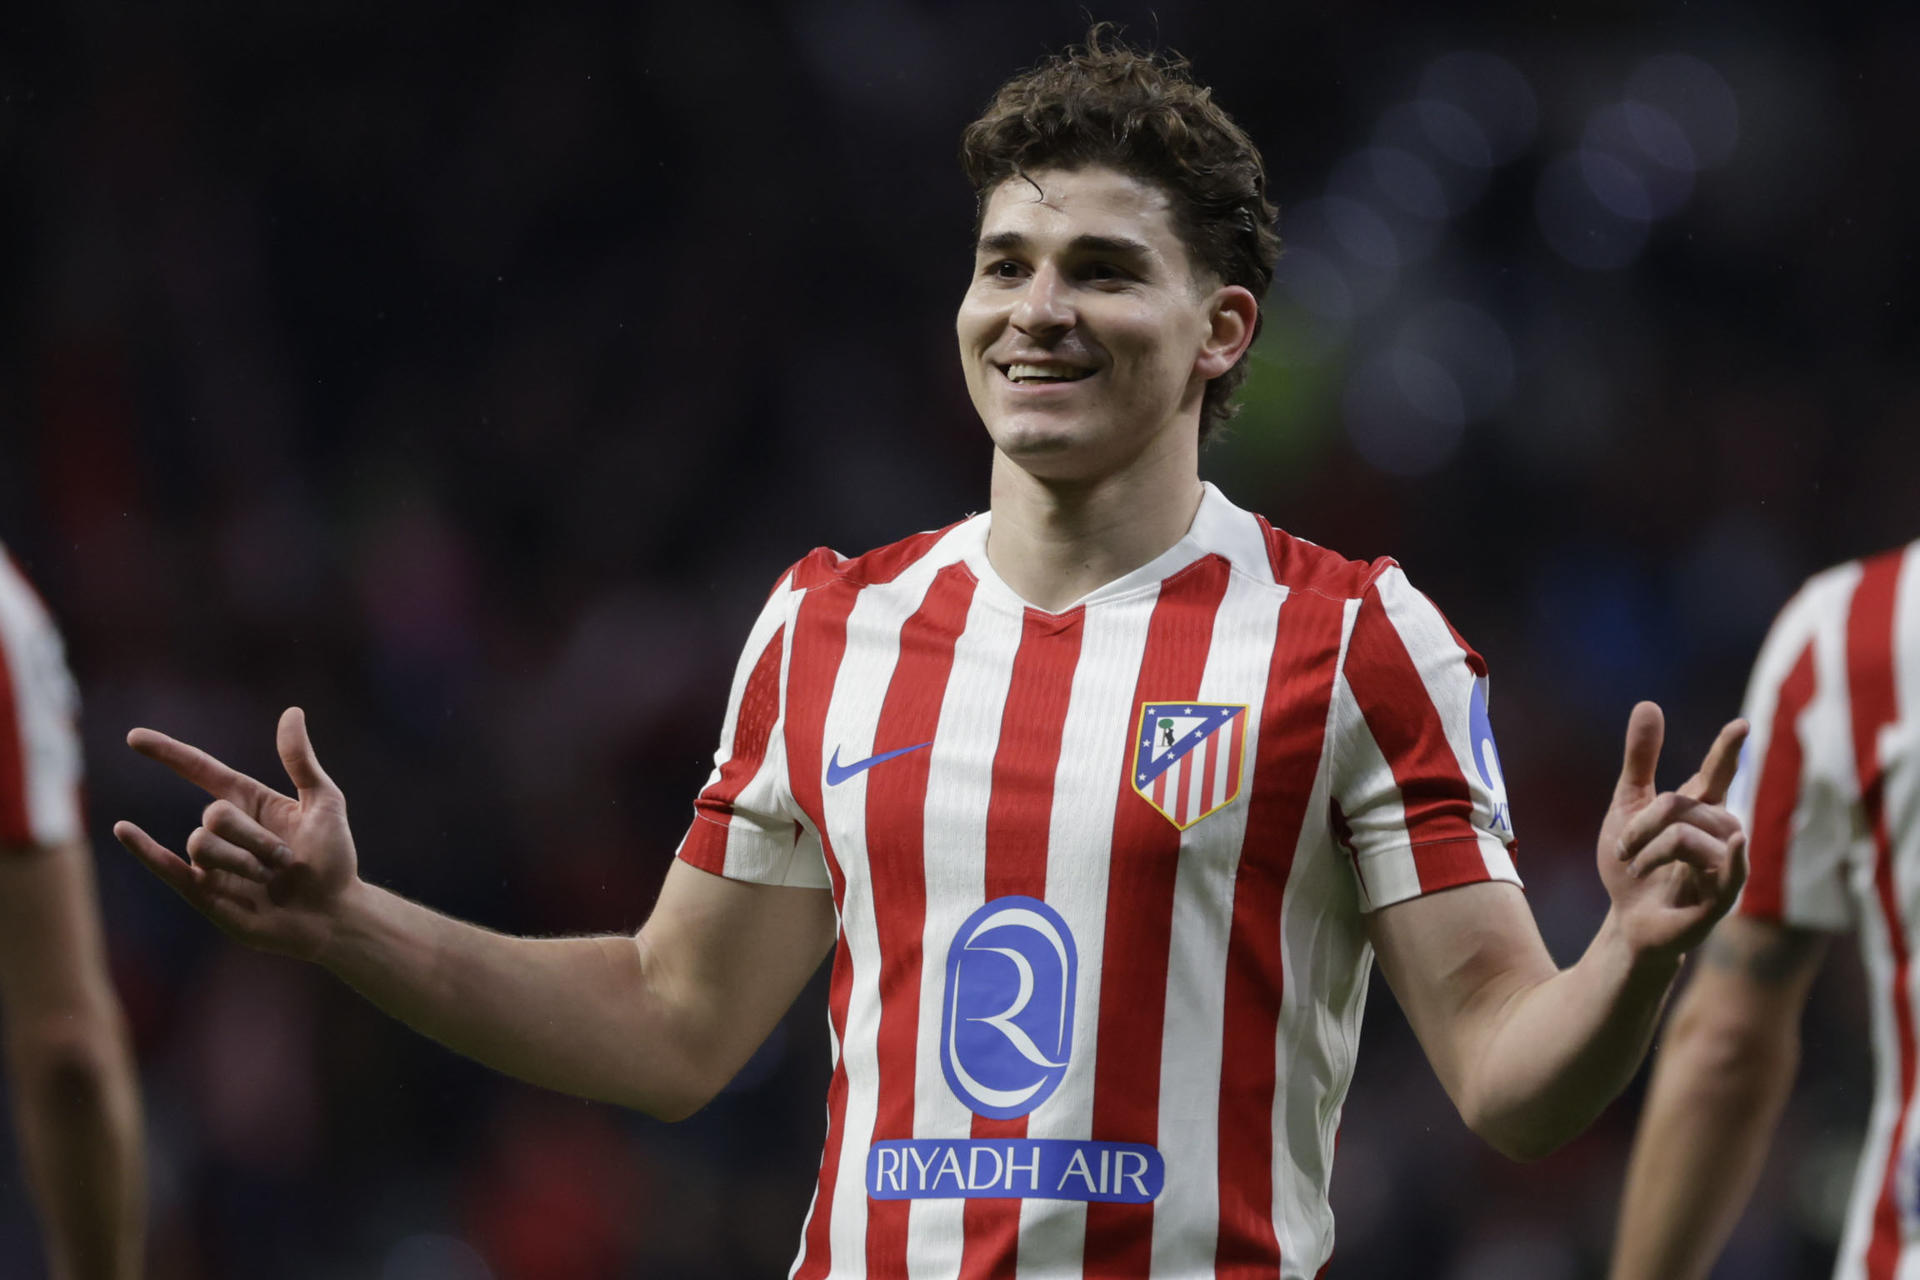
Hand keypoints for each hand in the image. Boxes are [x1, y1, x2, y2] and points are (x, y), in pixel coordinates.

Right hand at [113, 707, 357, 961]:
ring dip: (243, 861)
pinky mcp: (205, 893)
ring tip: (272, 878)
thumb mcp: (324, 803)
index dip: (169, 753)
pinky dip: (144, 849)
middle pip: (215, 816)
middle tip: (286, 859)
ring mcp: (213, 862)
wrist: (333, 915)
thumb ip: (301, 761)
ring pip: (203, 845)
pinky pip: (167, 867)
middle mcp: (226, 829)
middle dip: (254, 837)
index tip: (134, 738)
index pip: (201, 770)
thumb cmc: (334, 860)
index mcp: (250, 802)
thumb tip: (291, 712)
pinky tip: (123, 830)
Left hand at [1597, 702, 1749, 966]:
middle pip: (1681, 805)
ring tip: (1636, 867)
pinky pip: (1730, 871)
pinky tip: (1736, 842)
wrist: (1624, 922)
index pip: (1717, 774)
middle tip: (1623, 849)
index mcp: (1699, 811)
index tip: (1740, 725)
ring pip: (1688, 835)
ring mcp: (1724, 866)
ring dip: (1647, 849)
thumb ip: (1640, 761)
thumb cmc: (1632, 867)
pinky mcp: (1721, 900)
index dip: (1727, 750)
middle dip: (1641, 823)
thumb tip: (1649, 704)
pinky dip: (1730, 856)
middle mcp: (1719, 835)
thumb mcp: (1627, 807)